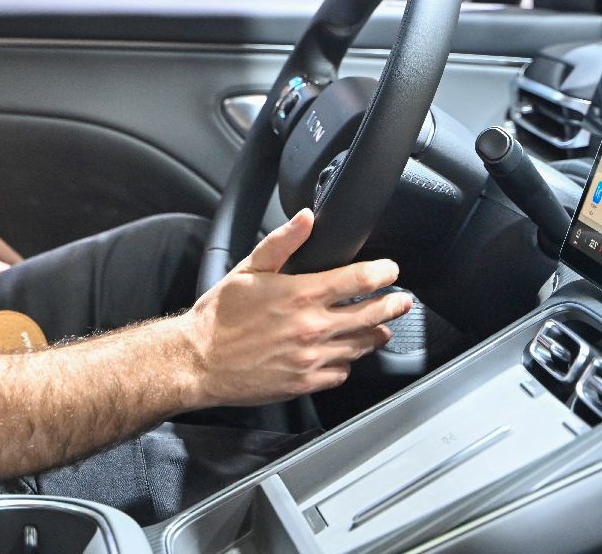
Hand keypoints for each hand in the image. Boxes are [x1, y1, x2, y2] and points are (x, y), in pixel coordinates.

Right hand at [181, 209, 410, 407]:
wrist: (198, 361)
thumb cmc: (220, 315)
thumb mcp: (248, 269)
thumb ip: (282, 242)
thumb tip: (306, 218)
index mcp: (301, 294)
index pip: (359, 280)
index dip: (383, 273)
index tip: (391, 270)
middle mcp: (312, 328)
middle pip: (372, 315)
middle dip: (394, 305)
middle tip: (402, 301)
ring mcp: (312, 358)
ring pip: (361, 346)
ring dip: (376, 334)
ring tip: (381, 328)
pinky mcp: (305, 383)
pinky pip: (341, 372)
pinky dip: (347, 362)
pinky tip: (343, 353)